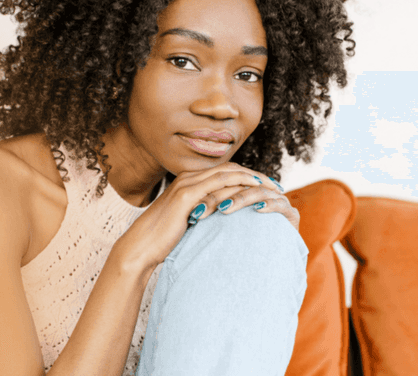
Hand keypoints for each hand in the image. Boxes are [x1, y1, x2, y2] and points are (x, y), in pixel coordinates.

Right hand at [114, 162, 285, 269]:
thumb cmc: (164, 239)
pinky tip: (255, 190)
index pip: (226, 172)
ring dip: (253, 178)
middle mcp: (188, 178)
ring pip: (228, 173)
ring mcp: (187, 185)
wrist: (141, 248)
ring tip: (272, 187)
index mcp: (189, 182)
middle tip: (277, 185)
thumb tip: (224, 220)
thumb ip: (205, 214)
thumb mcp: (189, 223)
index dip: (249, 177)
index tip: (268, 187)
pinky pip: (218, 185)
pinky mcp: (186, 196)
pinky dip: (239, 184)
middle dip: (257, 175)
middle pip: (231, 169)